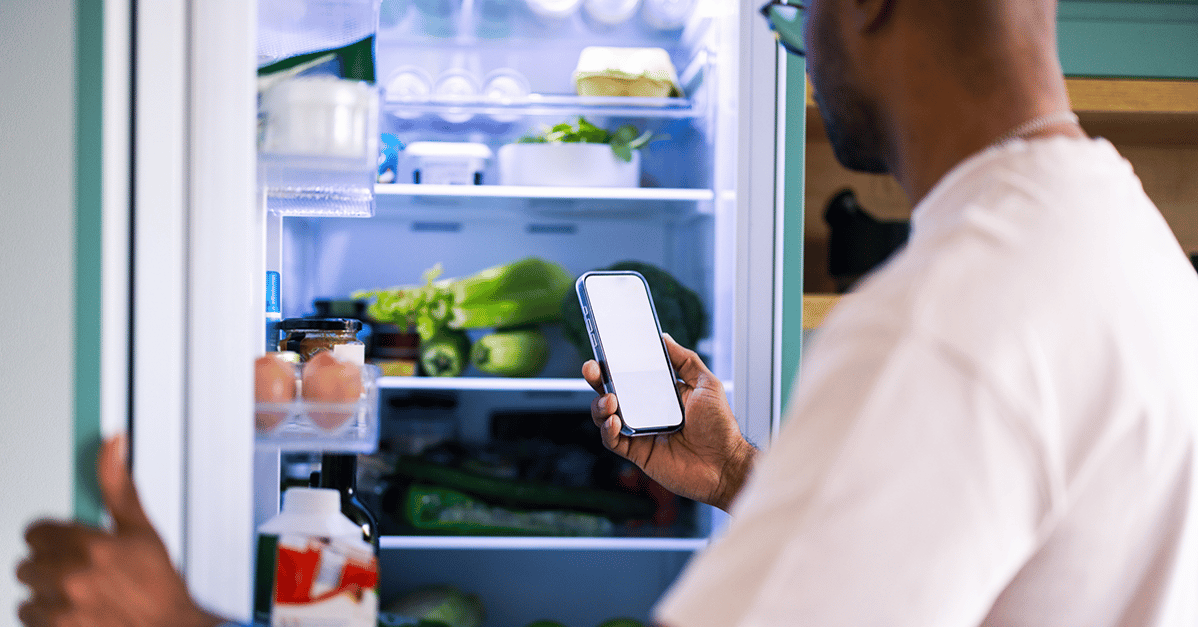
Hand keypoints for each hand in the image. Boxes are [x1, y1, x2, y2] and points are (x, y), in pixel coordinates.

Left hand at [16, 434, 225, 626]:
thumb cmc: (160, 586)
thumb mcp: (143, 531)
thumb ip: (118, 486)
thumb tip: (113, 443)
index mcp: (91, 546)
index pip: (36, 533)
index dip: (51, 538)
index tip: (65, 545)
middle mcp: (71, 578)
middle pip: (27, 565)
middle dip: (50, 567)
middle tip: (80, 574)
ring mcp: (61, 611)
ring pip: (27, 595)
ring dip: (46, 596)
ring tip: (79, 598)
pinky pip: (29, 620)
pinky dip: (47, 620)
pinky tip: (76, 615)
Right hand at [582, 334, 756, 510]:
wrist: (725, 464)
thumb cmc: (720, 427)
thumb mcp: (706, 383)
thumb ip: (685, 359)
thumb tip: (663, 338)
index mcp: (660, 393)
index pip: (630, 374)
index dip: (614, 362)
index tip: (605, 348)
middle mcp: (645, 411)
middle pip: (611, 392)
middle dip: (597, 378)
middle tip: (591, 368)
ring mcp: (639, 431)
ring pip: (606, 416)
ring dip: (600, 405)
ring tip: (609, 399)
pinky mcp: (637, 452)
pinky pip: (612, 441)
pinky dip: (607, 430)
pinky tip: (615, 421)